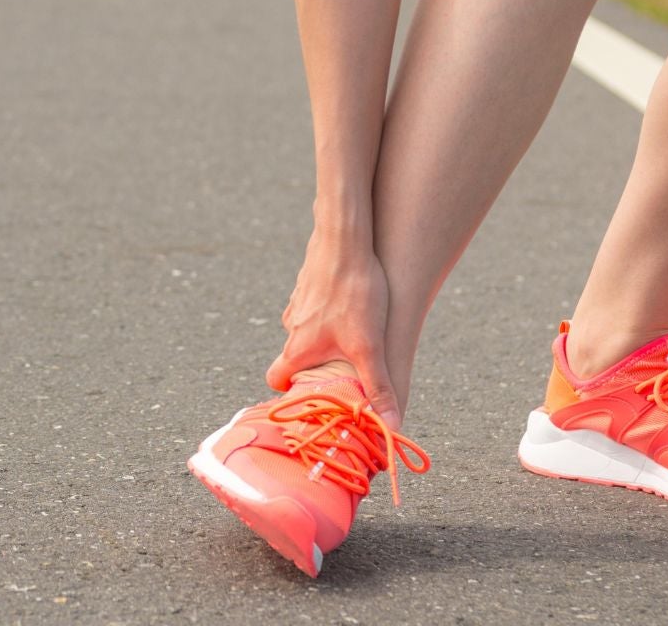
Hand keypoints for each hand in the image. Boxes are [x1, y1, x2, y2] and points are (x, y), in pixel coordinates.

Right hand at [265, 231, 395, 417]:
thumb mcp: (369, 347)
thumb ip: (378, 388)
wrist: (345, 240)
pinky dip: (329, 309)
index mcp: (297, 347)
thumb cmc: (354, 294)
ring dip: (323, 336)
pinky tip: (353, 304)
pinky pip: (315, 303)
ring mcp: (298, 301)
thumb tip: (391, 426)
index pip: (276, 379)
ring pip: (305, 328)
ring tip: (352, 334)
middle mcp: (291, 326)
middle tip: (340, 367)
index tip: (309, 395)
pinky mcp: (309, 281)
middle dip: (315, 364)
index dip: (288, 390)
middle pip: (295, 354)